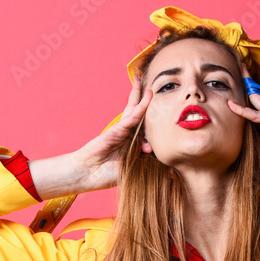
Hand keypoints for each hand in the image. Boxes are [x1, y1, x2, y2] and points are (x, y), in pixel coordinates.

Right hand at [72, 73, 152, 191]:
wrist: (88, 173)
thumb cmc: (107, 175)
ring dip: (141, 98)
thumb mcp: (133, 171)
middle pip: (139, 115)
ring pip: (134, 111)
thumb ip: (149, 167)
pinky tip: (147, 98)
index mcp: (132, 145)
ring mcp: (122, 131)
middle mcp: (127, 135)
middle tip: (152, 90)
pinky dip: (140, 109)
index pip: (147, 133)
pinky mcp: (116, 130)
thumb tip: (171, 170)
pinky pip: (130, 118)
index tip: (163, 143)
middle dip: (144, 102)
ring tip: (146, 85)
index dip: (156, 134)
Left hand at [227, 66, 259, 183]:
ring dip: (243, 87)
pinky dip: (244, 111)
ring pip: (253, 101)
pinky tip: (231, 105)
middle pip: (250, 104)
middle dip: (240, 92)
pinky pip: (257, 114)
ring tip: (235, 68)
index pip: (249, 125)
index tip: (223, 113)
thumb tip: (250, 189)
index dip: (238, 117)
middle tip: (226, 80)